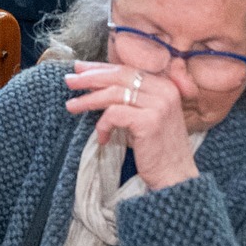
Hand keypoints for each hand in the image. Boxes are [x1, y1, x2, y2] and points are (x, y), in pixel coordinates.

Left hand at [62, 62, 199, 189]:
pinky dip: (102, 125)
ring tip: (71, 106)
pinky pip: (114, 114)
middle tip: (69, 81)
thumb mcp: (145, 116)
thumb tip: (95, 81)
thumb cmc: (156, 150)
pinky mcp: (149, 121)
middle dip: (90, 77)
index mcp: (164, 85)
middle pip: (119, 76)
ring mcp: (159, 105)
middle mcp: (164, 90)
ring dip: (88, 100)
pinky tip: (102, 139)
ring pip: (113, 93)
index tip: (79, 68)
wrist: (176, 178)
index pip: (126, 69)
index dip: (100, 67)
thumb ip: (129, 98)